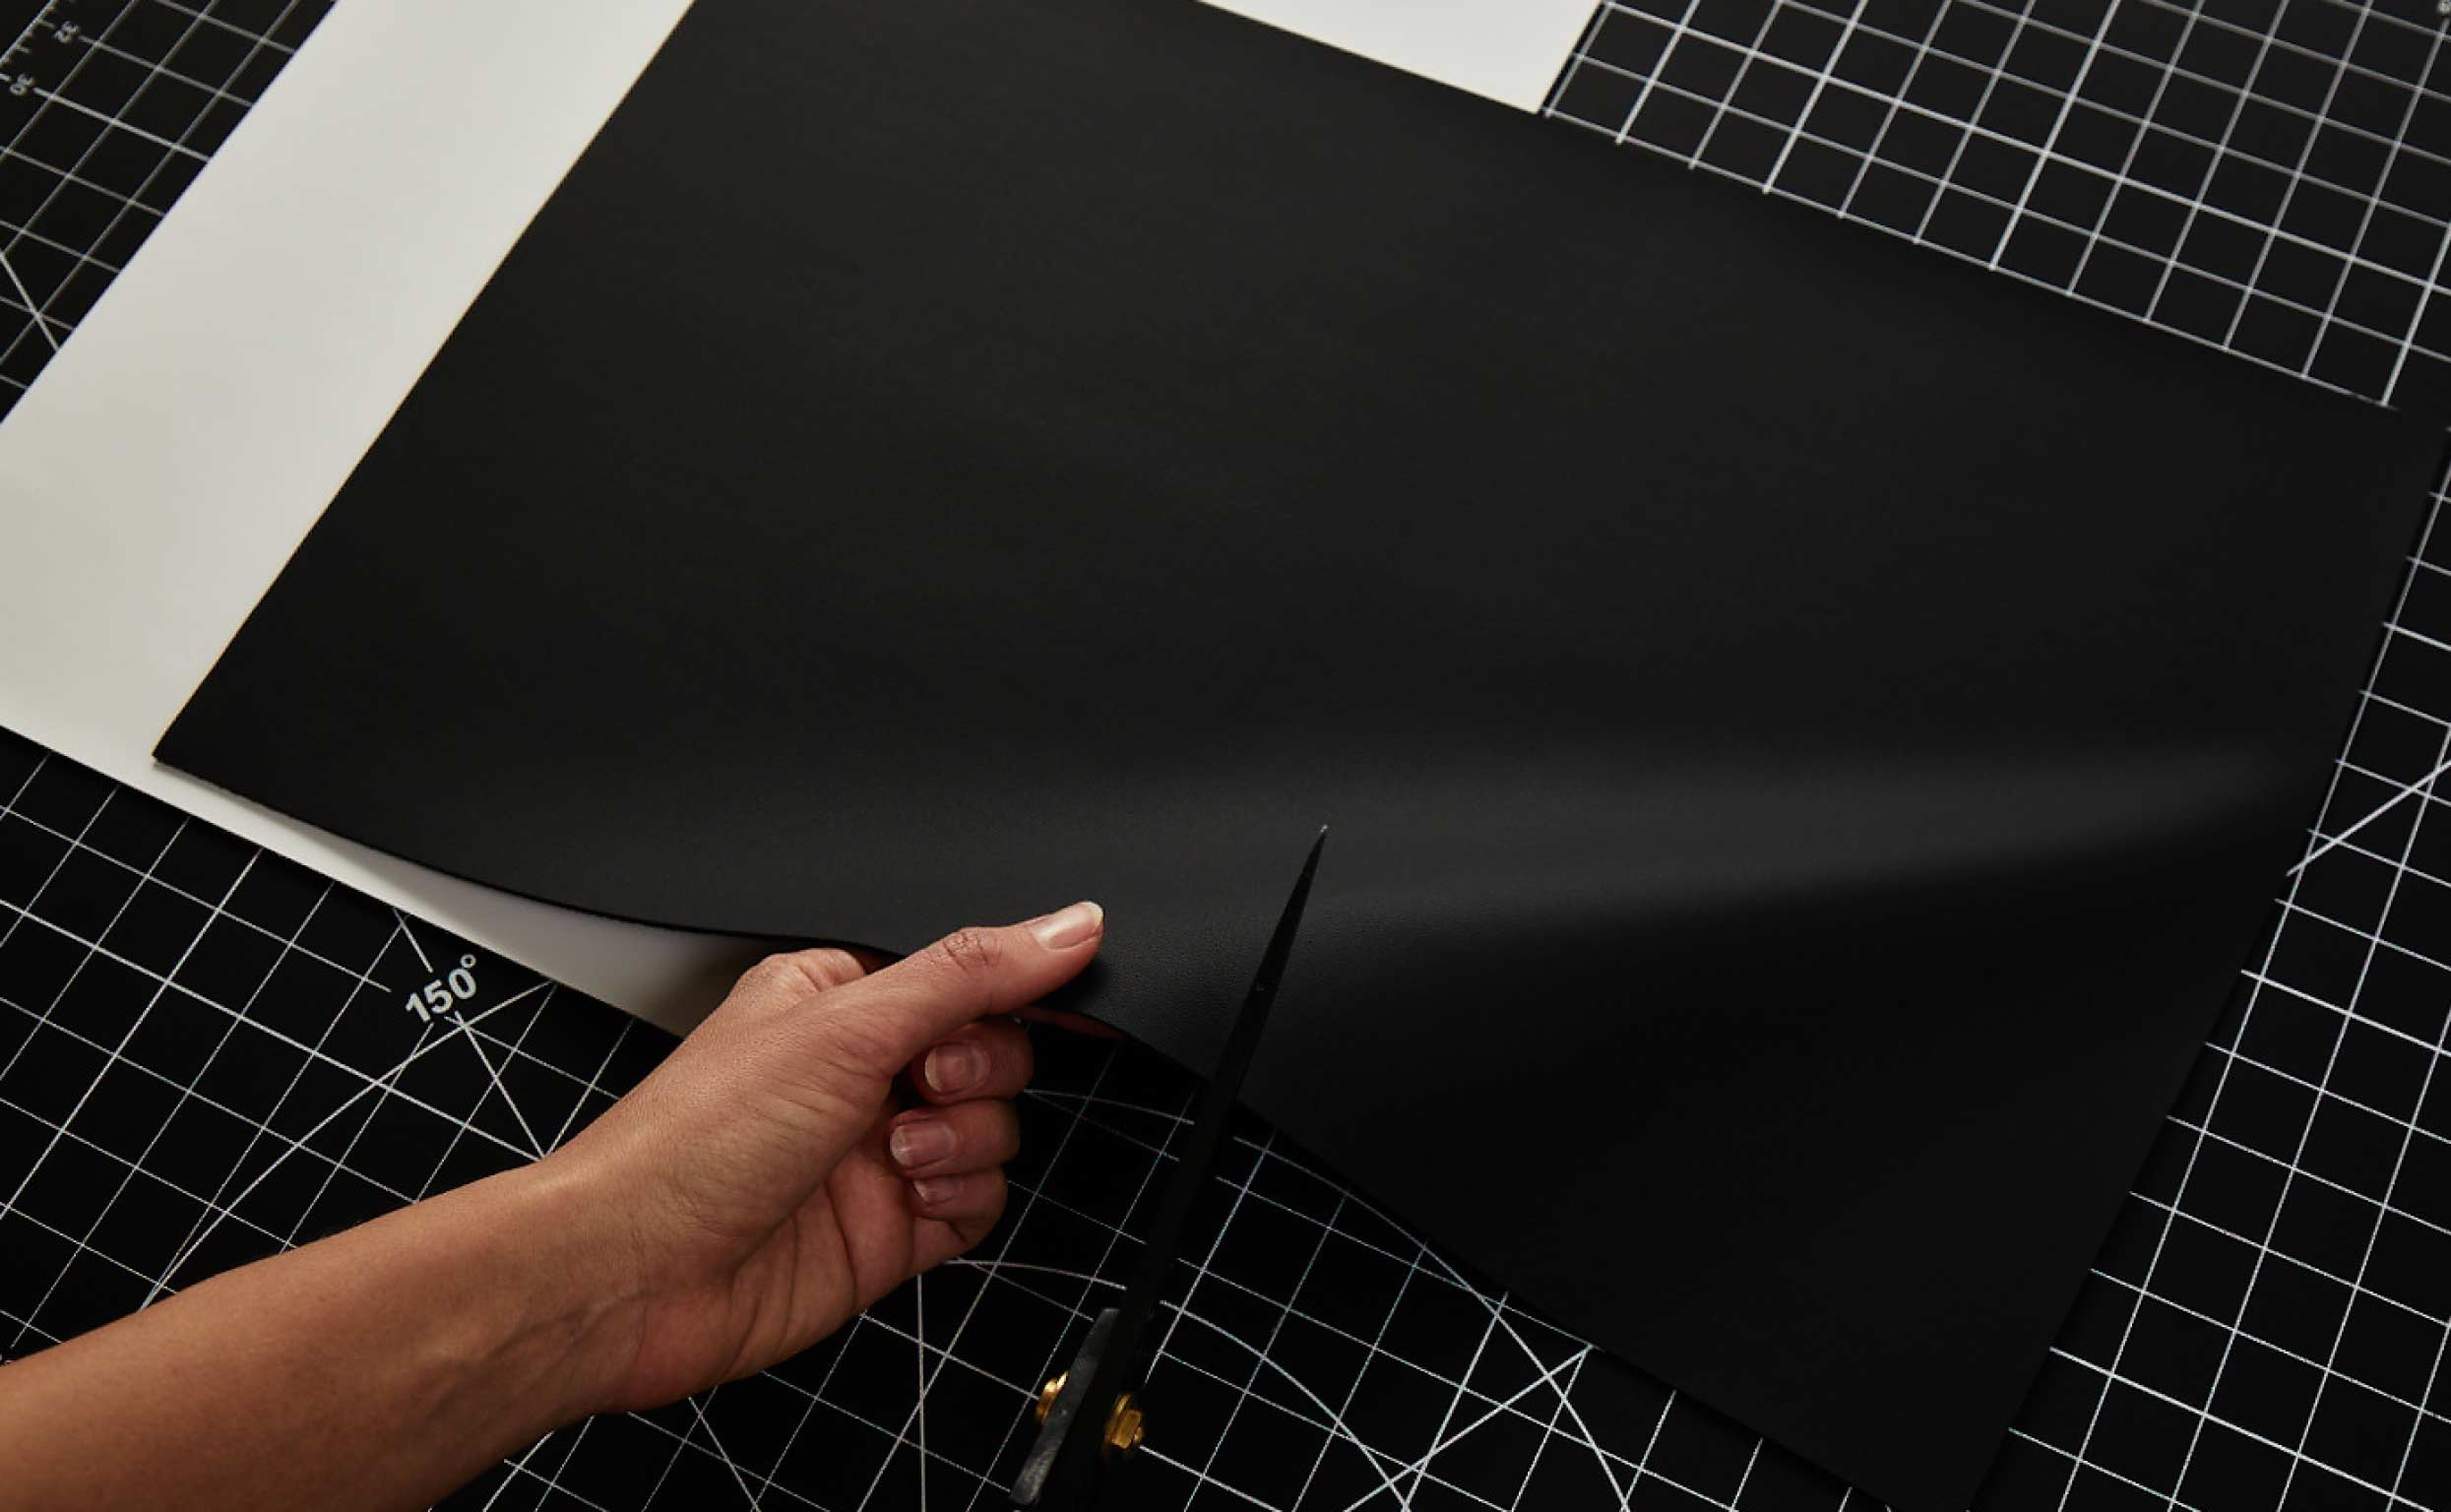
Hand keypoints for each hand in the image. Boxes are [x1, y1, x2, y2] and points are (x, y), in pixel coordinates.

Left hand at [547, 902, 1104, 1410]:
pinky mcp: (888, 1229)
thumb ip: (967, 974)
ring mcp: (875, 1155)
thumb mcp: (844, 1027)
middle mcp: (859, 1073)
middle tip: (923, 1083)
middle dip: (977, 1071)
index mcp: (837, 999)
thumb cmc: (691, 1144)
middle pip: (993, 1052)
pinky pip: (979, 1203)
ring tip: (899, 1155)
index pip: (962, 974)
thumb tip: (1065, 928)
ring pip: (994, 1129)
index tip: (1063, 997)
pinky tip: (909, 1200)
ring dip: (965, 1140)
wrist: (634, 1277)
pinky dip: (961, 1199)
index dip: (1013, 987)